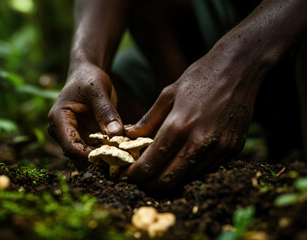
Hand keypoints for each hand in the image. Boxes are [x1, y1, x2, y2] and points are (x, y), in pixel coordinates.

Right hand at [48, 62, 122, 169]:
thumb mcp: (98, 90)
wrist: (88, 74)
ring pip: (86, 156)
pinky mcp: (84, 137)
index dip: (89, 155)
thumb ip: (106, 111)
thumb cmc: (89, 78)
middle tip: (120, 164)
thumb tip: (116, 133)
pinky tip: (122, 154)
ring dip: (103, 159)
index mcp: (59, 120)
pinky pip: (95, 150)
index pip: (71, 146)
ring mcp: (73, 136)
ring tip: (123, 160)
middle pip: (77, 155)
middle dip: (97, 161)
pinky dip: (107, 153)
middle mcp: (62, 132)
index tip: (111, 158)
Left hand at [123, 53, 261, 189]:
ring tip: (159, 172)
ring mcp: (219, 147)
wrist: (239, 68)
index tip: (128, 176)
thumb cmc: (201, 76)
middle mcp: (200, 140)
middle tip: (141, 180)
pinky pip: (207, 168)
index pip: (152, 162)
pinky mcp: (233, 149)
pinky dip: (190, 170)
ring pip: (189, 177)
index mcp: (179, 124)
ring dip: (171, 179)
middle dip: (150, 184)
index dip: (137, 174)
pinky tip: (181, 162)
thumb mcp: (168, 93)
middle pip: (170, 178)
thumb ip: (149, 119)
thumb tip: (130, 134)